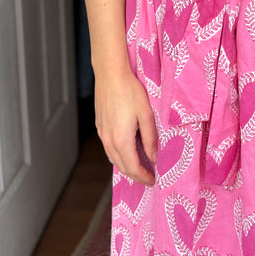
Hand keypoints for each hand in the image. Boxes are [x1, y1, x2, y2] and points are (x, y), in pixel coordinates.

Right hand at [94, 66, 157, 184]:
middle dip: (135, 175)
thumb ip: (150, 138)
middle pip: (121, 167)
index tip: (153, 180)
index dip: (143, 177)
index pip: (133, 168)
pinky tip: (127, 150)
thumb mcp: (146, 114)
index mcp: (121, 140)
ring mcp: (102, 134)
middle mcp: (108, 141)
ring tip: (140, 166)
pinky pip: (109, 149)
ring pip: (113, 159)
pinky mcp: (100, 126)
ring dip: (126, 166)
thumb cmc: (129, 91)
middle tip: (148, 177)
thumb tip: (154, 157)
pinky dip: (119, 156)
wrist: (110, 74)